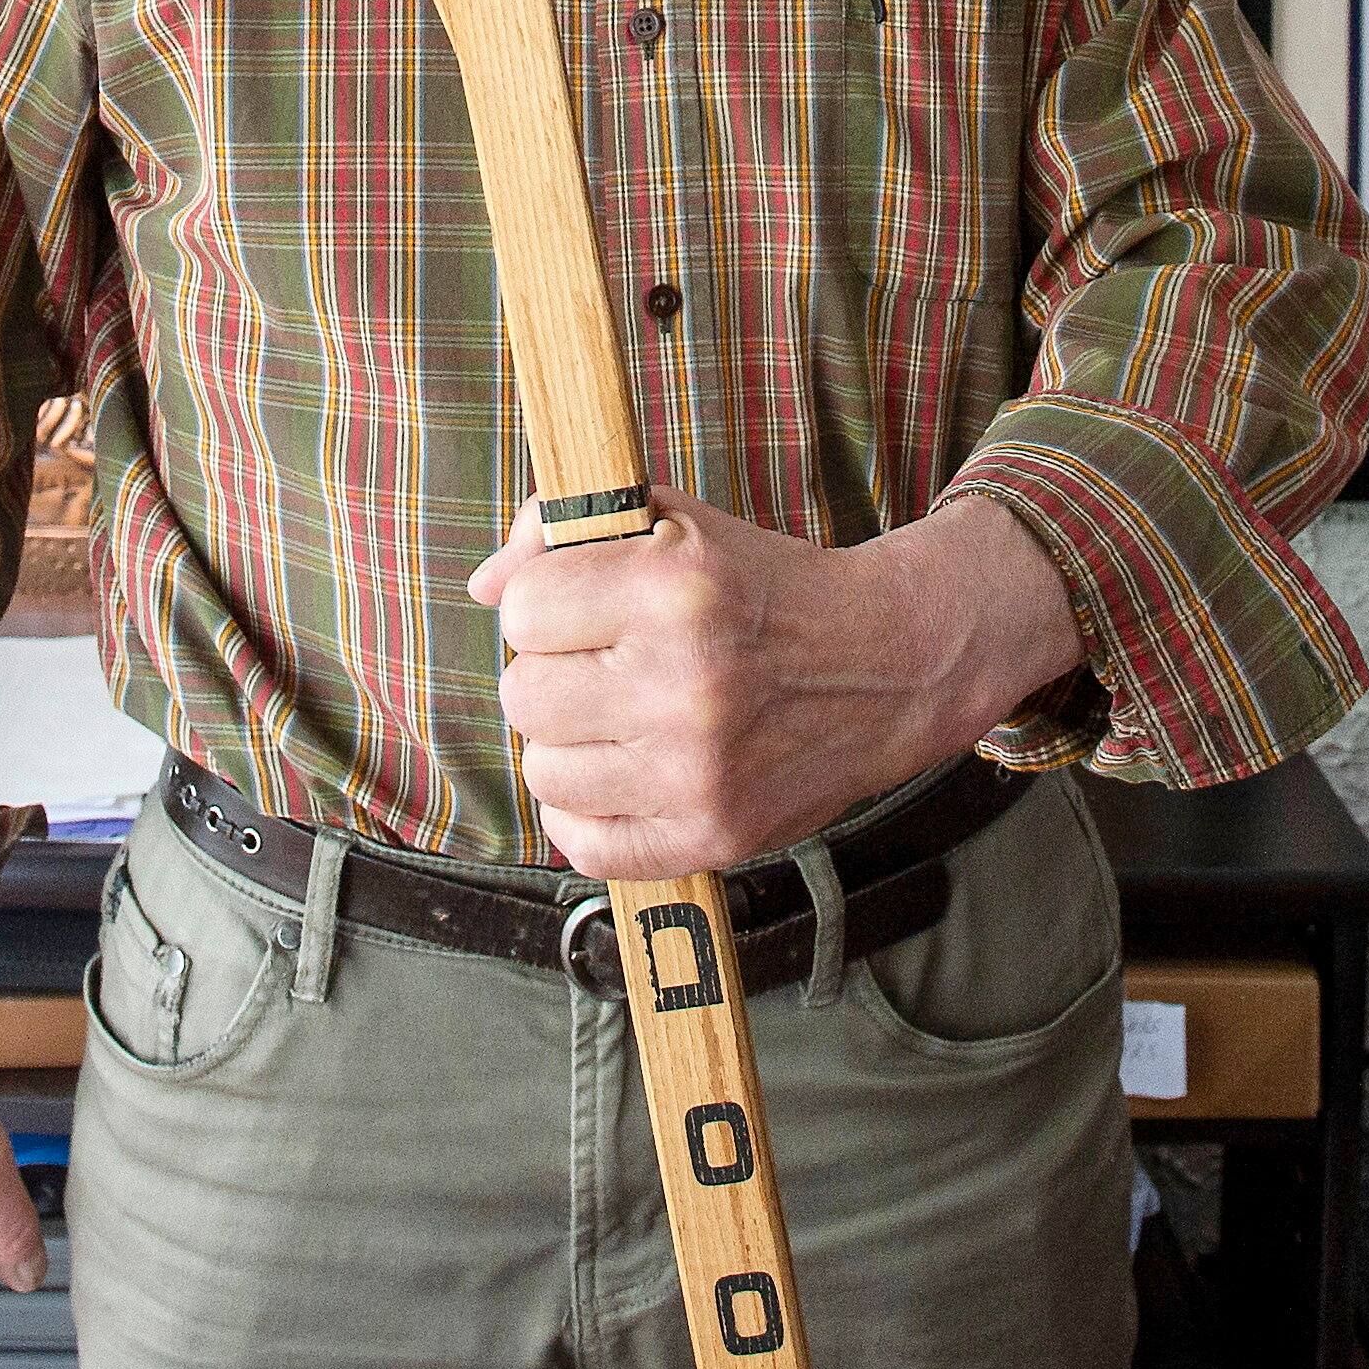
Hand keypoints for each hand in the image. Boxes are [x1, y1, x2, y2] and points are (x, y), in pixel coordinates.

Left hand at [471, 488, 1080, 877]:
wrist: (887, 665)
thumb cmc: (761, 587)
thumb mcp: (675, 524)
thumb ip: (564, 534)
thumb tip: (481, 588)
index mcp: (675, 589)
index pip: (523, 610)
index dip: (546, 604)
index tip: (585, 607)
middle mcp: (685, 684)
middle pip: (524, 696)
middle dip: (553, 675)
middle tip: (604, 667)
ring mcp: (698, 772)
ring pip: (545, 771)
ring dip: (571, 744)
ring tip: (622, 719)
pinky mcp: (713, 836)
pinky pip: (584, 844)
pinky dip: (589, 813)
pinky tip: (626, 775)